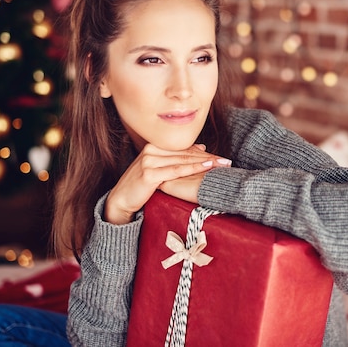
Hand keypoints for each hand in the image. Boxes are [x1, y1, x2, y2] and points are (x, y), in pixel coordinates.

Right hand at [103, 143, 230, 224]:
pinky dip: (193, 168)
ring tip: (222, 165)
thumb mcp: (158, 169)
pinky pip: (176, 170)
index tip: (220, 157)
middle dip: (209, 158)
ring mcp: (149, 161)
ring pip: (183, 161)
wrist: (120, 200)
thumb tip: (200, 147)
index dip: (204, 154)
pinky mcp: (150, 173)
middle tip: (226, 161)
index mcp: (154, 147)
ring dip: (205, 163)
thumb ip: (177, 158)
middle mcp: (151, 150)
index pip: (184, 150)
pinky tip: (207, 167)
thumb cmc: (140, 186)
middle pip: (186, 154)